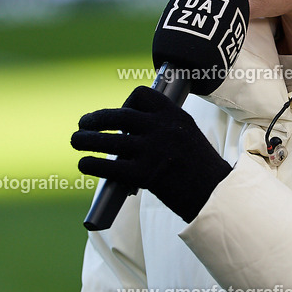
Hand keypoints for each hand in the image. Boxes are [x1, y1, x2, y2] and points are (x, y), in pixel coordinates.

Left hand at [71, 85, 231, 222]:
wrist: (216, 196)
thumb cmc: (200, 169)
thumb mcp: (188, 135)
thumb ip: (164, 129)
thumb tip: (129, 132)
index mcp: (175, 115)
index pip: (142, 95)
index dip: (125, 102)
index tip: (118, 112)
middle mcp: (163, 129)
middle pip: (120, 116)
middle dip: (97, 119)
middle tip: (82, 123)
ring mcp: (153, 151)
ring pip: (110, 141)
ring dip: (87, 140)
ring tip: (76, 141)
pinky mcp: (146, 174)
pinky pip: (111, 166)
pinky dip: (93, 164)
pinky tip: (85, 164)